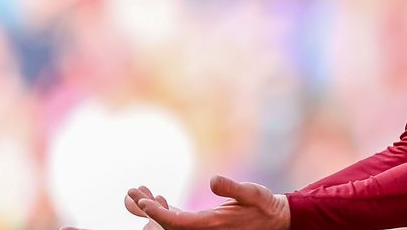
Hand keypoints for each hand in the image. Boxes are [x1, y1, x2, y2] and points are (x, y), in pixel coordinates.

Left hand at [125, 175, 289, 229]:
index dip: (157, 214)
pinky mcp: (203, 225)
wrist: (274, 219)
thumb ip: (232, 188)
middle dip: (147, 211)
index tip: (142, 201)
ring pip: (170, 224)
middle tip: (131, 192)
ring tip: (137, 191)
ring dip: (152, 209)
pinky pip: (177, 221)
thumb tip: (212, 181)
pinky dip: (164, 210)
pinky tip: (157, 197)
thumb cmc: (264, 205)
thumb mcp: (253, 193)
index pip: (177, 222)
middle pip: (167, 226)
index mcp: (212, 224)